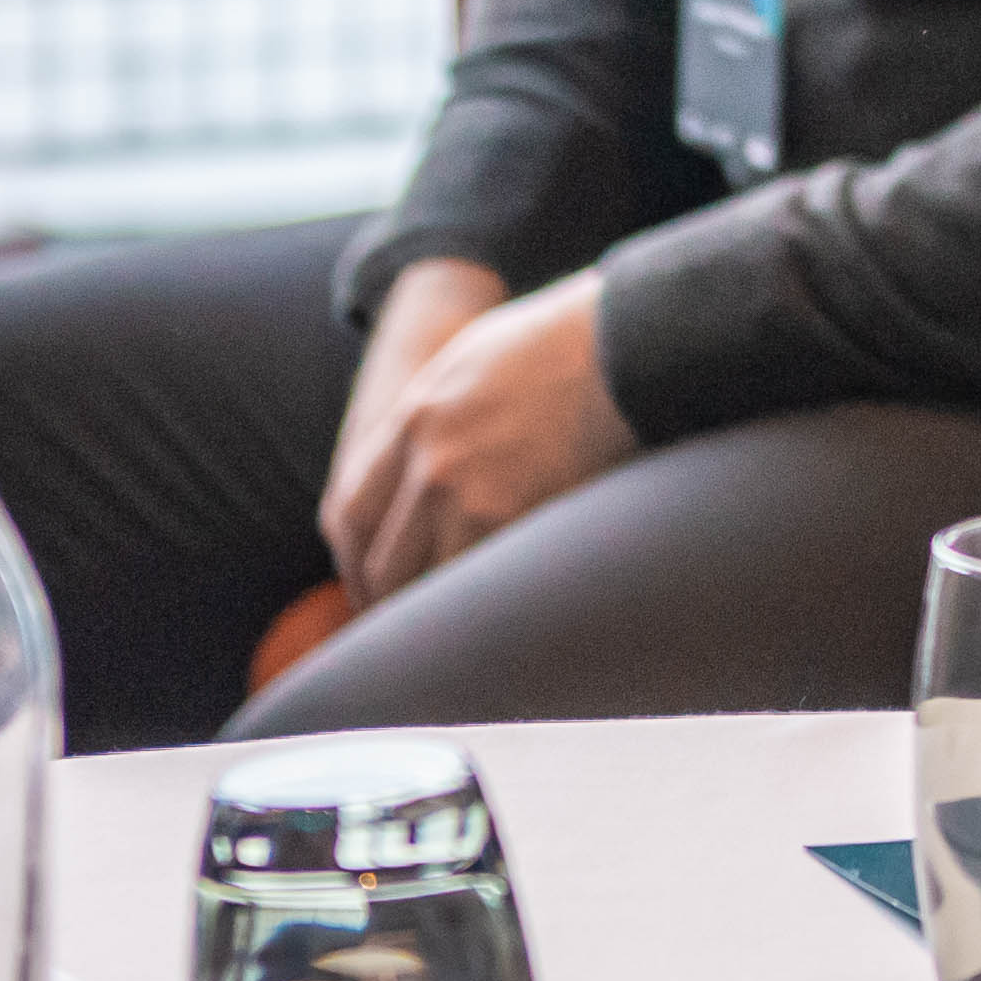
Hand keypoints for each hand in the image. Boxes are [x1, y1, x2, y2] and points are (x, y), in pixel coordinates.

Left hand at [319, 266, 637, 603]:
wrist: (629, 344)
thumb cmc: (564, 345)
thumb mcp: (471, 364)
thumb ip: (433, 421)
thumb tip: (414, 474)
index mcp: (415, 419)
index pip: (351, 512)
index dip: (354, 561)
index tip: (368, 584)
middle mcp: (432, 464)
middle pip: (385, 561)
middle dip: (390, 602)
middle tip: (406, 631)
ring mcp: (475, 497)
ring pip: (429, 586)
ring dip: (436, 616)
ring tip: (452, 636)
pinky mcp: (522, 522)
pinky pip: (483, 585)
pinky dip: (483, 607)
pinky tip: (496, 617)